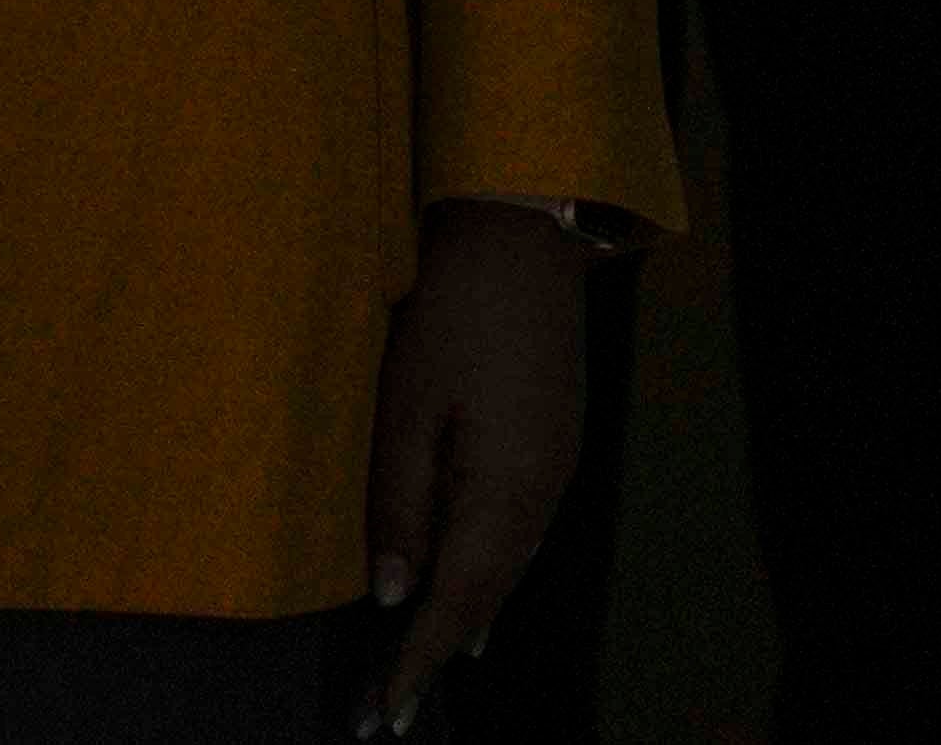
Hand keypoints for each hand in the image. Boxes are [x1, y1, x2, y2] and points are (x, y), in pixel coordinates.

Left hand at [350, 199, 582, 727]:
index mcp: (508, 492)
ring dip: (463, 617)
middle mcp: (544, 495)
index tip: (385, 716)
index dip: (419, 664)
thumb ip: (398, 503)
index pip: (458, 603)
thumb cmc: (449, 315)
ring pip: (505, 567)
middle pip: (487, 595)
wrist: (520, 242)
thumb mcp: (404, 406)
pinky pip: (517, 534)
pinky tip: (462, 593)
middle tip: (389, 714)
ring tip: (419, 670)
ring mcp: (556, 472)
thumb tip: (391, 595)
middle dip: (436, 656)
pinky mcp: (552, 447)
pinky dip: (484, 573)